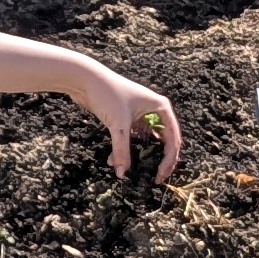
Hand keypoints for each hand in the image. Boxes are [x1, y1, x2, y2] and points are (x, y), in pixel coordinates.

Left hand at [72, 61, 183, 177]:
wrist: (85, 79)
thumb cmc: (107, 94)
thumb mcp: (118, 125)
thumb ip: (122, 151)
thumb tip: (122, 174)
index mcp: (161, 108)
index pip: (172, 139)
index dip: (169, 160)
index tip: (159, 176)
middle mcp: (154, 110)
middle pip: (164, 141)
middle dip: (158, 160)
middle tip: (156, 178)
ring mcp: (141, 113)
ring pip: (146, 141)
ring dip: (138, 155)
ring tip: (128, 168)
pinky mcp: (127, 117)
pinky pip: (131, 138)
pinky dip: (124, 149)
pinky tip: (112, 160)